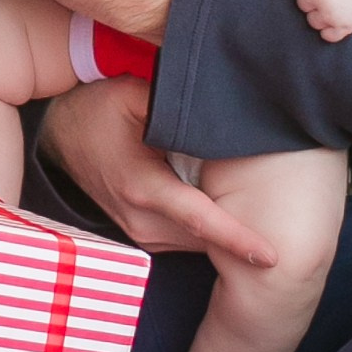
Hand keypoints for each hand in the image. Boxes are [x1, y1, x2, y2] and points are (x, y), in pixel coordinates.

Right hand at [37, 77, 280, 270]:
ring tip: (266, 213)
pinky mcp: (144, 234)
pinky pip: (187, 238)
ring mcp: (141, 232)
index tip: (273, 256)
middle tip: (292, 222)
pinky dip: (211, 229)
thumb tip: (224, 101)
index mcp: (142, 187)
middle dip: (246, 233)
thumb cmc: (98, 111)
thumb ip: (175, 103)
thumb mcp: (133, 95)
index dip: (237, 238)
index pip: (199, 219)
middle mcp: (142, 219)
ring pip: (198, 242)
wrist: (59, 135)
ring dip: (229, 232)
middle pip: (206, 237)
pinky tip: (232, 207)